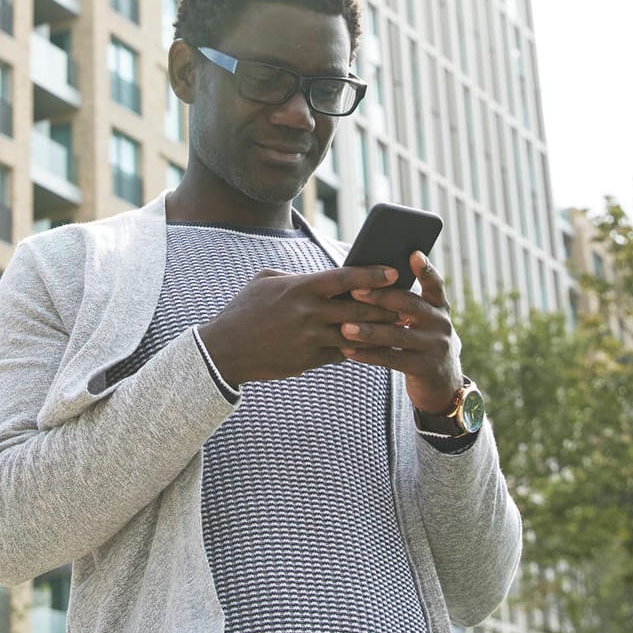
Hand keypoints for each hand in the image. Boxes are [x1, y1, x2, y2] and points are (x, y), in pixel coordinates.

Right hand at [199, 266, 403, 384]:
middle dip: (386, 305)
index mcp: (300, 287)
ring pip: (355, 333)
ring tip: (399, 327)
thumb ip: (297, 277)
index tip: (393, 272)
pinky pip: (342, 354)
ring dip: (380, 330)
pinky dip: (360, 349)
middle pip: (358, 307)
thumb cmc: (245, 310)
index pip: (345, 277)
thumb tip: (322, 277)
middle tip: (408, 303)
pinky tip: (376, 347)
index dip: (372, 273)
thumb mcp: (265, 281)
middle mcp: (308, 313)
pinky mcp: (309, 360)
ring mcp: (310, 338)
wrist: (225, 351)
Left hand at [338, 252, 462, 415]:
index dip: (425, 269)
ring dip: (368, 330)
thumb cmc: (418, 341)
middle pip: (409, 305)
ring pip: (397, 334)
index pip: (434, 283)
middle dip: (380, 297)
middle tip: (354, 291)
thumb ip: (403, 303)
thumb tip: (363, 282)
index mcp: (438, 306)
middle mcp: (440, 323)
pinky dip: (367, 355)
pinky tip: (347, 351)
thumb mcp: (421, 321)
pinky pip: (391, 359)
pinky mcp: (424, 367)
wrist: (440, 382)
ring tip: (344, 327)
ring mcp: (434, 346)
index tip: (413, 254)